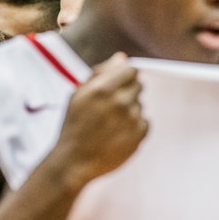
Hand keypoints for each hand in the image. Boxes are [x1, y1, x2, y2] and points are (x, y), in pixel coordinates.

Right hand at [57, 53, 147, 186]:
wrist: (74, 161)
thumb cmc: (73, 125)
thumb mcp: (78, 94)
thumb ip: (101, 72)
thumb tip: (121, 58)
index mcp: (104, 88)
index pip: (131, 70)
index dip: (124, 77)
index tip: (115, 87)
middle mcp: (121, 101)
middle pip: (139, 85)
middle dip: (127, 92)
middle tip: (110, 108)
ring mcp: (132, 119)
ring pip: (140, 104)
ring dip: (129, 111)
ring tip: (110, 124)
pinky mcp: (139, 135)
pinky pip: (145, 122)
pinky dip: (135, 127)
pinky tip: (118, 134)